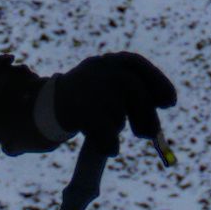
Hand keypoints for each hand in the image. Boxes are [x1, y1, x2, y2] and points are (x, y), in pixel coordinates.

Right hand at [42, 51, 177, 153]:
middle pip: (132, 89)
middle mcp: (97, 69)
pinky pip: (104, 132)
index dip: (157, 82)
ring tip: (106, 129)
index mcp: (105, 62)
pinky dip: (109, 144)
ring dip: (116, 126)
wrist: (40, 111)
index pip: (136, 63)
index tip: (170, 103)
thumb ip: (131, 100)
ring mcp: (87, 88)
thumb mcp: (106, 92)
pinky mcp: (79, 110)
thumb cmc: (82, 103)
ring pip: (116, 114)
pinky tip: (107, 147)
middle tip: (147, 135)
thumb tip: (153, 129)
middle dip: (145, 114)